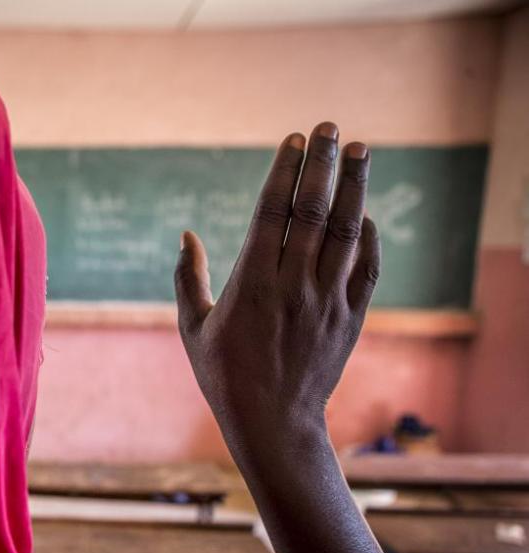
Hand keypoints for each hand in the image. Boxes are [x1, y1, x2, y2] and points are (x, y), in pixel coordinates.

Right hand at [174, 122, 379, 441]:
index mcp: (252, 283)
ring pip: (347, 231)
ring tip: (359, 150)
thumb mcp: (193, 328)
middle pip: (314, 210)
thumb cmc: (223, 374)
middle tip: (328, 128)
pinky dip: (369, 237)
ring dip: (355, 186)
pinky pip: (367, 267)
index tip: (293, 140)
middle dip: (322, 163)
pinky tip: (366, 213)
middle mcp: (294, 285)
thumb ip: (188, 278)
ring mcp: (328, 300)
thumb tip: (186, 235)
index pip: (273, 212)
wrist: (272, 422)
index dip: (284, 171)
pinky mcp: (351, 317)